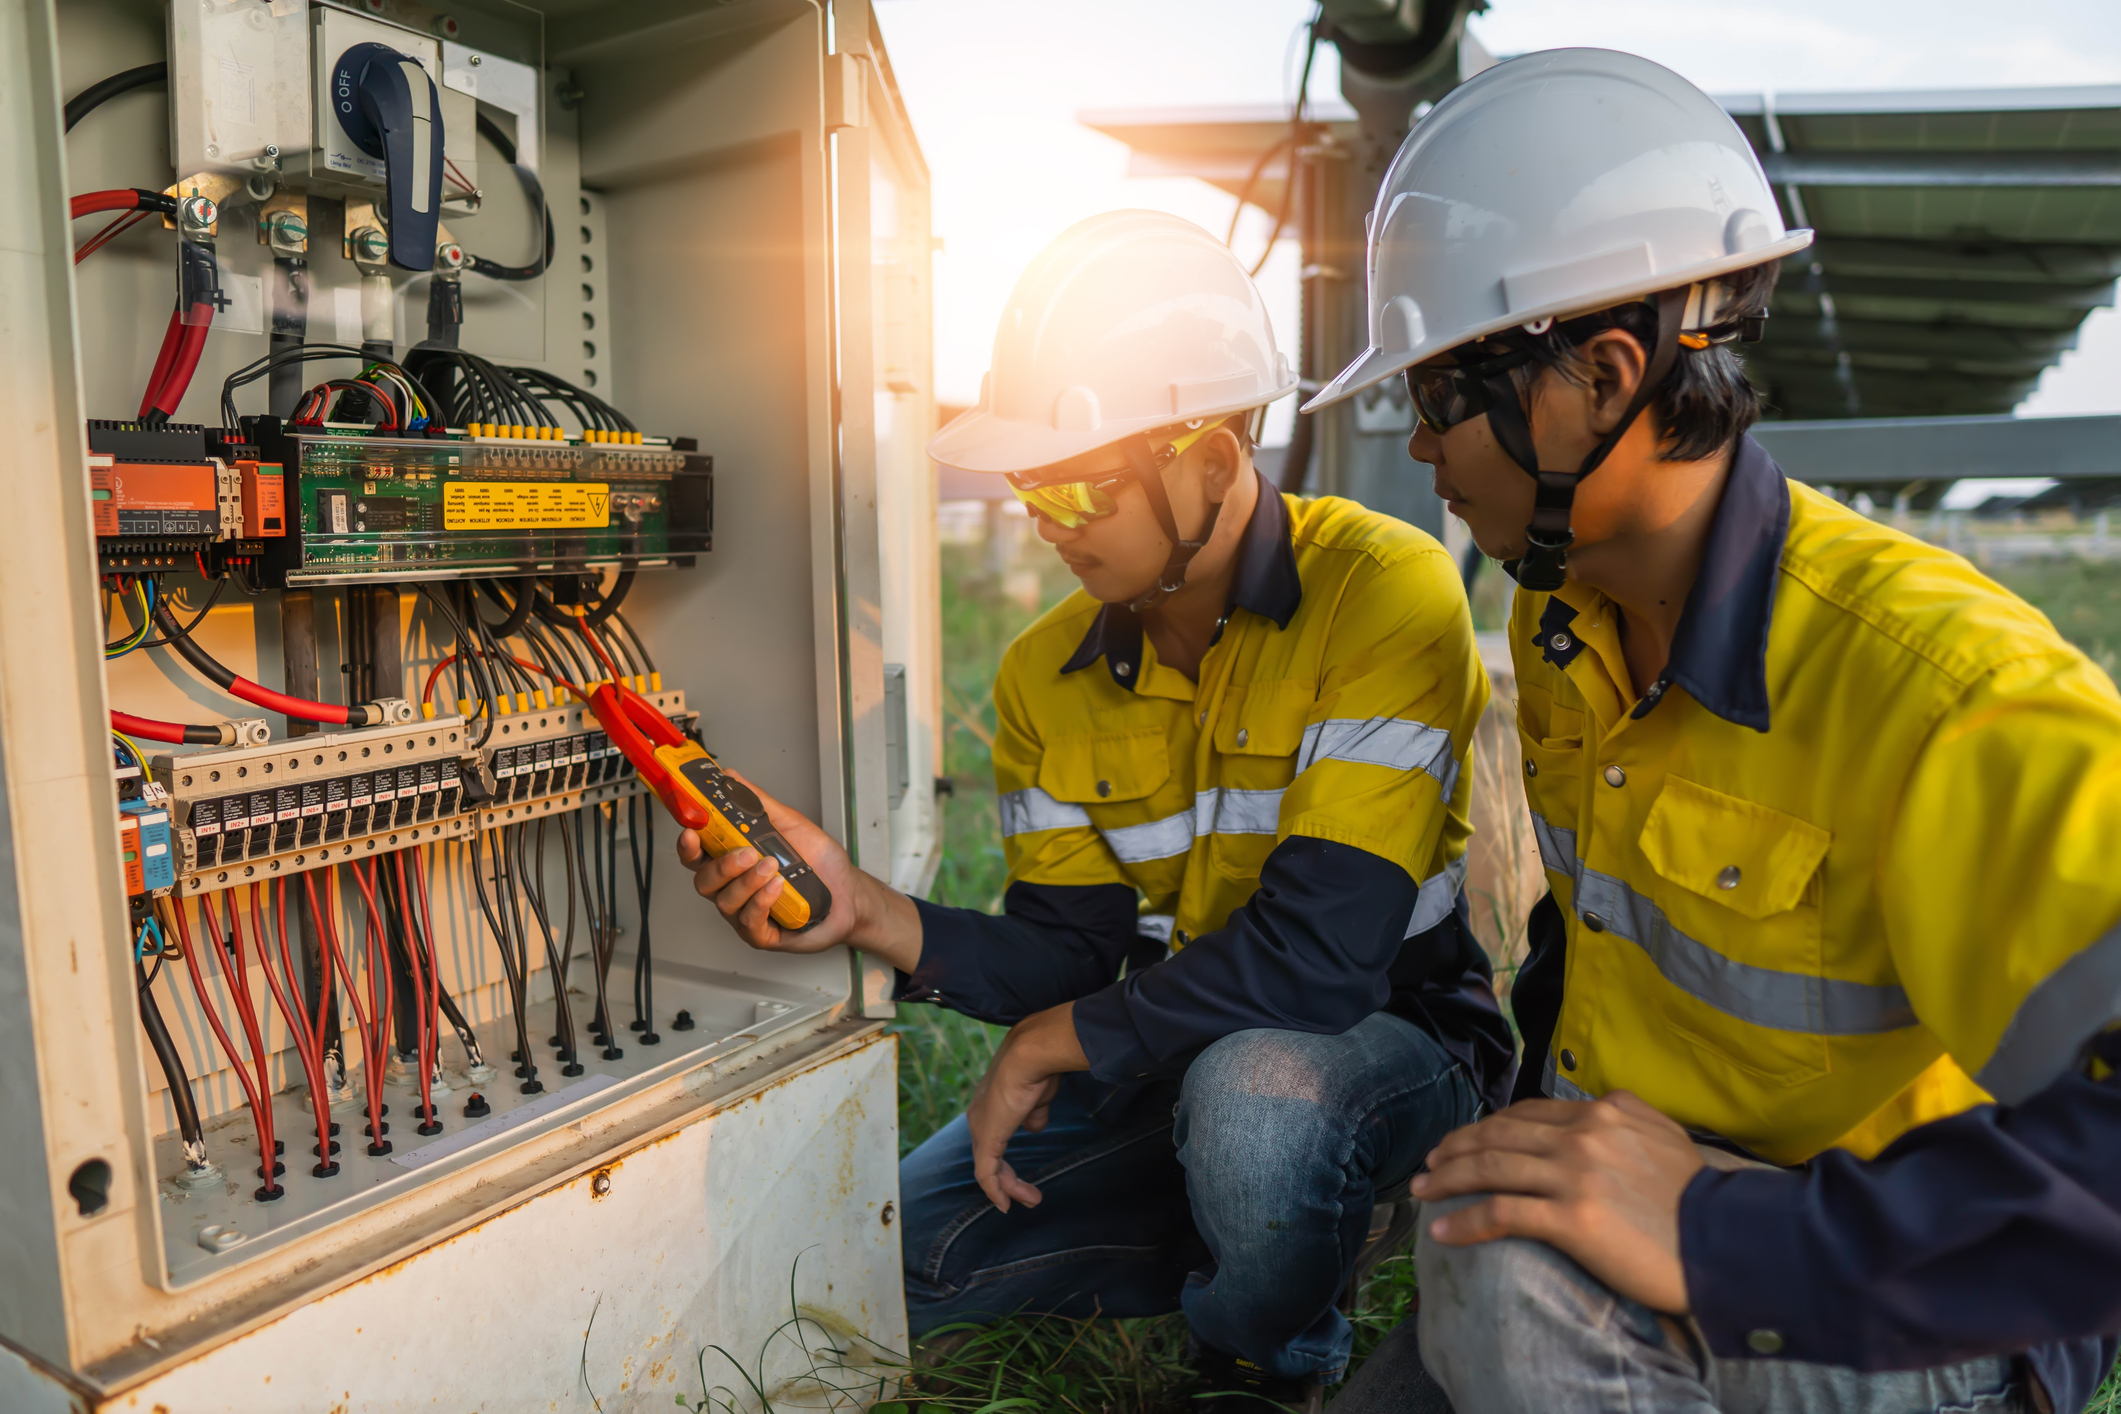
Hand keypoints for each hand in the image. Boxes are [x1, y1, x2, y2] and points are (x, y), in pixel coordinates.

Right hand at [675, 771, 865, 954]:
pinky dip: (760, 902)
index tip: (690, 832)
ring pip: (725, 902)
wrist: (850, 893)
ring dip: (746, 883)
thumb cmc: (819, 863)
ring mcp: (745, 914)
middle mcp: (734, 889)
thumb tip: (731, 777)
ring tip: (771, 868)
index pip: (698, 855)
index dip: (688, 845)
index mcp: (733, 862)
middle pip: (704, 881)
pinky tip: (776, 888)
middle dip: (722, 866)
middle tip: (747, 853)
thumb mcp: (790, 824)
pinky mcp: (762, 935)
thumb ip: (757, 803)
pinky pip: (749, 922)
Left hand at [964, 1003, 1088, 1211]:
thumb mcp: (1038, 1097)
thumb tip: (1034, 1127)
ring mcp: (980, 1129)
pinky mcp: (986, 1140)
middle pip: (989, 1157)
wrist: (1030, 1056)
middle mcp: (978, 1117)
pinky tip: (1006, 1204)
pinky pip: (986, 1173)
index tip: (1021, 1177)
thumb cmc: (1037, 1069)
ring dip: (1010, 1187)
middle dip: (1009, 1180)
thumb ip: (1034, 1114)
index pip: (993, 1139)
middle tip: (1031, 1197)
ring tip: (1033, 1199)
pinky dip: (996, 1191)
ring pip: (989, 1168)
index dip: (1005, 1160)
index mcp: (989, 1104)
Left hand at [1409, 1091, 1703, 1313]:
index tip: (1464, 1141)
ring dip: (1446, 1179)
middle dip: (1455, 1148)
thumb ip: (1627, 1116)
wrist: (1727, 1239)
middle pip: (1498, 1135)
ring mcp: (1574, 1175)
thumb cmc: (1699, 1198)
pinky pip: (1501, 1213)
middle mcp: (1582, 1136)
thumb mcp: (1665, 1135)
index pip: (1526, 1113)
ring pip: (1490, 1167)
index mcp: (1603, 1112)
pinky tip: (1441, 1231)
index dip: (1487, 1126)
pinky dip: (1464, 1220)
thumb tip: (1601, 1104)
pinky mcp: (1571, 1218)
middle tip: (1428, 1163)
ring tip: (1421, 1191)